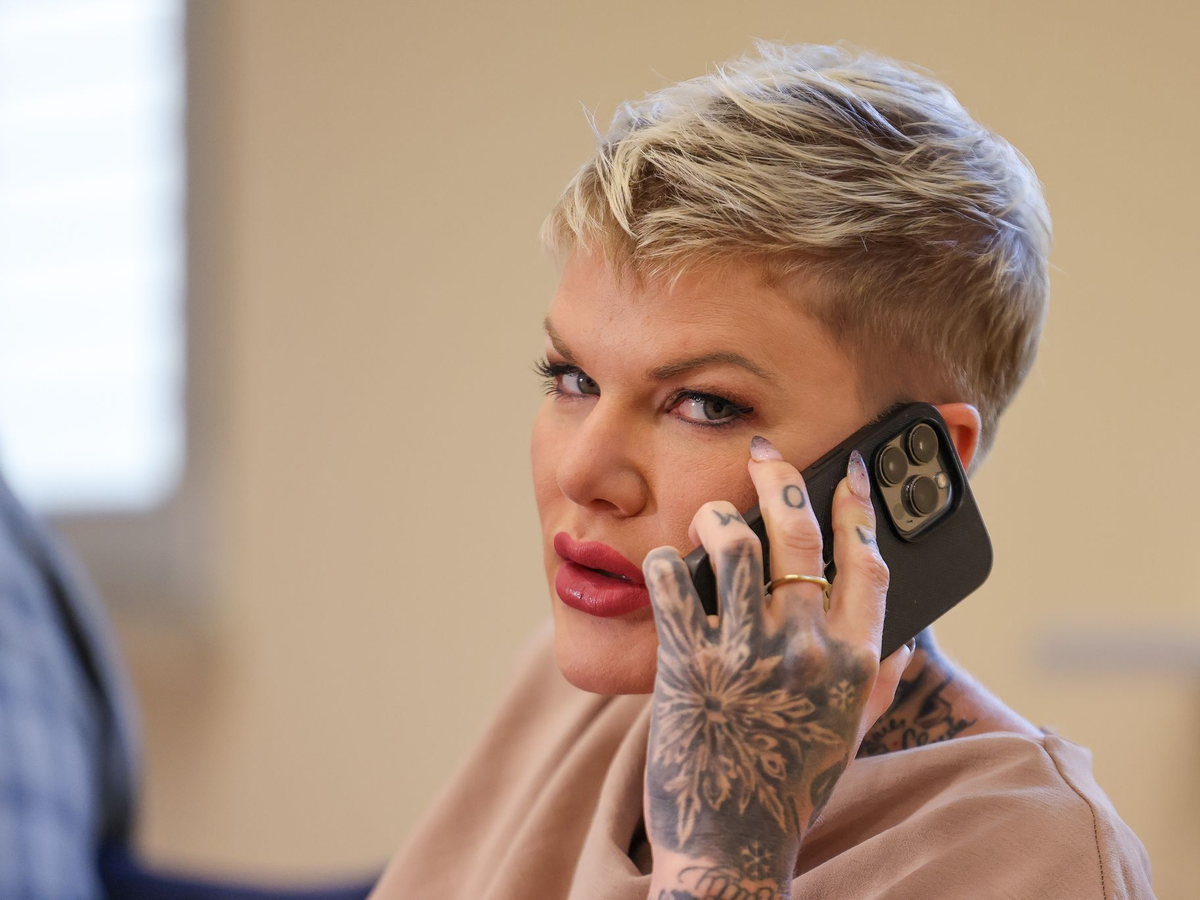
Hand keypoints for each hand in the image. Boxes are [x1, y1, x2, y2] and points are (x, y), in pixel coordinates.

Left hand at [641, 436, 913, 897]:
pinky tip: (665, 562)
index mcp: (853, 662)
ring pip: (734, 546)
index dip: (861, 506)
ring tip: (709, 517)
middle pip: (799, 535)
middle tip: (765, 452)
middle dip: (783, 478)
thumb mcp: (847, 738)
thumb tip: (904, 648)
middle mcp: (805, 650)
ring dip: (718, 517)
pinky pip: (673, 584)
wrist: (731, 851)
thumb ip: (876, 686)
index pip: (867, 561)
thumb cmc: (785, 790)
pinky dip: (666, 562)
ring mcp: (746, 655)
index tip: (853, 470)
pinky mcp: (688, 665)